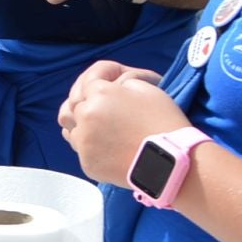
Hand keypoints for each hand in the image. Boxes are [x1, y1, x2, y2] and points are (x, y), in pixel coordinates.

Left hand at [58, 61, 179, 184]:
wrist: (172, 163)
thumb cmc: (163, 122)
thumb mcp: (145, 88)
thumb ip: (118, 84)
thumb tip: (108, 86)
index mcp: (99, 94)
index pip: (89, 80)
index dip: (101, 78)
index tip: (110, 80)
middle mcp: (85, 117)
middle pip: (74, 103)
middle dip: (86, 99)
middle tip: (99, 102)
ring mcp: (84, 142)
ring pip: (69, 126)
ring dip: (79, 121)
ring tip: (93, 122)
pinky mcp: (87, 163)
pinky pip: (79, 148)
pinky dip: (88, 142)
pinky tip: (102, 141)